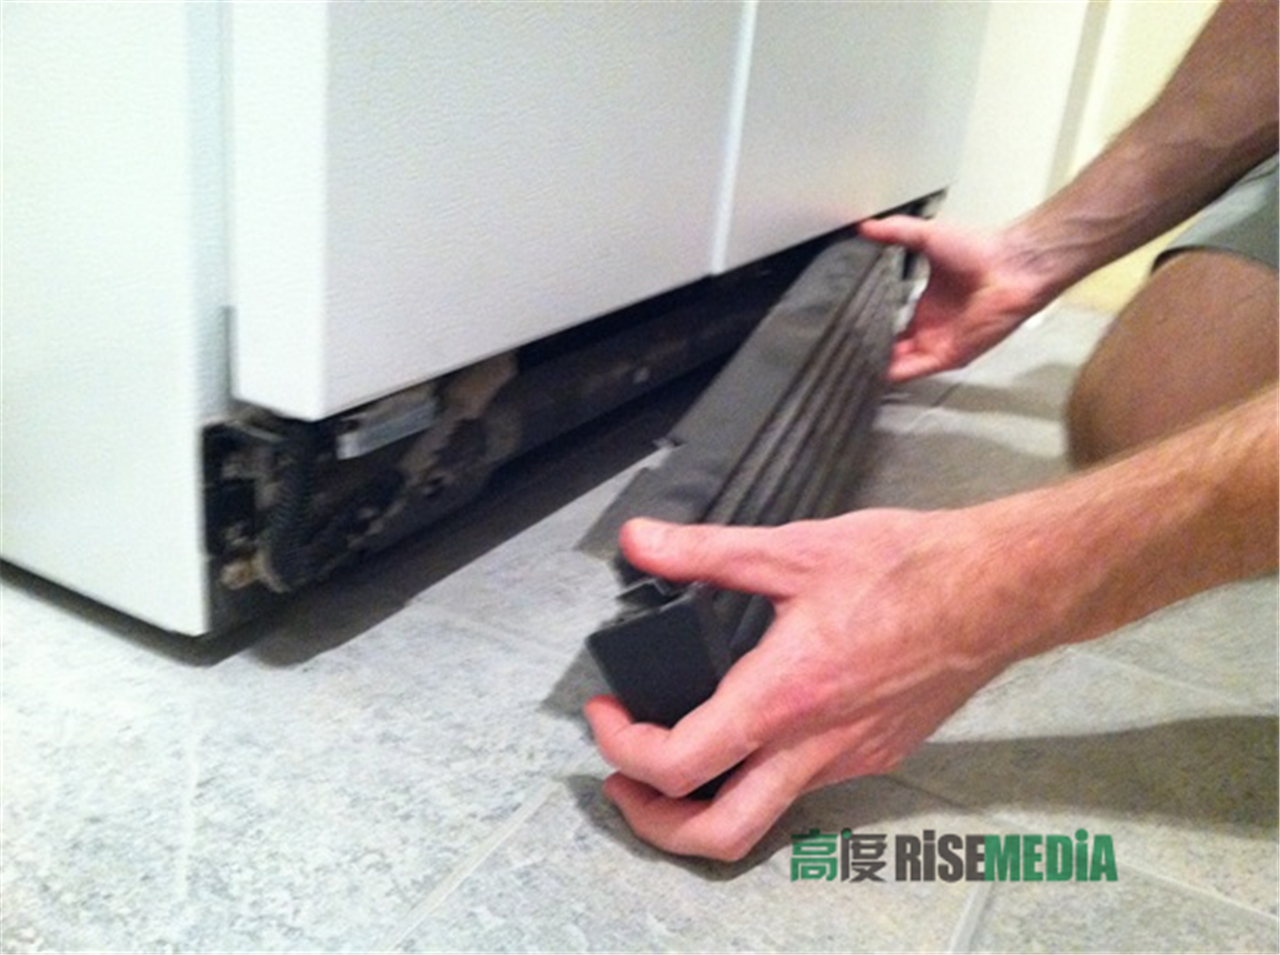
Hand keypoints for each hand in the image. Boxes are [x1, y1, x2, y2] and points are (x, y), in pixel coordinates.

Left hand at [584, 512, 1038, 861]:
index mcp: (783, 696)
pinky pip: (802, 789)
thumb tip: (640, 540)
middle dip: (654, 824)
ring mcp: (848, 760)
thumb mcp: (793, 548)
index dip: (623, 748)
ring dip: (703, 804)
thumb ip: (705, 551)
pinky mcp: (874, 755)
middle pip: (718, 835)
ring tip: (673, 758)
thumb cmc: (907, 569)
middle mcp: (814, 746)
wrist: (998, 592)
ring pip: (761, 817)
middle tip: (621, 782)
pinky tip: (749, 730)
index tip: (607, 713)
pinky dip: (757, 777)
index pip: (680, 763)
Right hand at [858, 217, 1053, 381]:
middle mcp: (931, 327)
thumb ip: (894, 232)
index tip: (848, 327)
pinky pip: (916, 371)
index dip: (872, 328)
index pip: (892, 325)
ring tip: (850, 364)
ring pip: (900, 364)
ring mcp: (939, 342)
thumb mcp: (926, 236)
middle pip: (893, 350)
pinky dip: (895, 374)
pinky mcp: (948, 355)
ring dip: (878, 366)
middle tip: (844, 349)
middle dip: (871, 351)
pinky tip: (873, 372)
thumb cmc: (979, 250)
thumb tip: (864, 226)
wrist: (1010, 265)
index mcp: (926, 305)